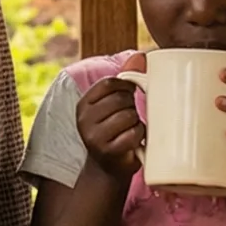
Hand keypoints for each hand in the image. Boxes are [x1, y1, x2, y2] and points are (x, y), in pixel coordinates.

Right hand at [76, 55, 145, 180]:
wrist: (107, 170)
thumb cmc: (115, 132)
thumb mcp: (114, 106)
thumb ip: (125, 80)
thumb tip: (141, 55)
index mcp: (84, 105)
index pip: (109, 84)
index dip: (126, 86)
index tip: (131, 95)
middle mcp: (84, 120)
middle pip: (121, 99)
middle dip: (133, 106)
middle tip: (130, 117)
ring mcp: (95, 136)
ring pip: (130, 116)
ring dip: (138, 123)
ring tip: (131, 130)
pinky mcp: (108, 151)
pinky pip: (134, 134)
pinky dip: (140, 136)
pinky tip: (135, 141)